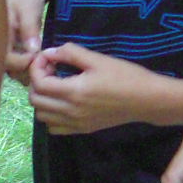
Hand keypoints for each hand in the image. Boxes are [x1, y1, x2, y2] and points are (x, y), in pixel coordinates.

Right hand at [3, 0, 46, 83]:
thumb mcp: (27, 9)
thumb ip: (29, 29)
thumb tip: (32, 50)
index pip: (6, 60)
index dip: (23, 62)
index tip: (38, 56)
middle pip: (8, 69)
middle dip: (27, 69)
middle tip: (44, 61)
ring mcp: (2, 49)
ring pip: (13, 69)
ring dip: (28, 69)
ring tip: (43, 60)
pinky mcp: (10, 50)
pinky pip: (16, 64)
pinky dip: (27, 65)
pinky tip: (39, 58)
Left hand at [26, 42, 163, 134]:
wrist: (147, 100)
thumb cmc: (125, 76)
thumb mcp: (98, 59)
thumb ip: (70, 53)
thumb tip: (49, 52)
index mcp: (73, 92)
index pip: (39, 83)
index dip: (37, 67)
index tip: (47, 58)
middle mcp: (71, 111)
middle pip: (36, 101)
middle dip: (37, 82)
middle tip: (51, 70)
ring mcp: (76, 123)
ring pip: (42, 116)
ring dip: (42, 99)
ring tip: (56, 85)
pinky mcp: (83, 130)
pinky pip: (54, 128)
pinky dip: (51, 115)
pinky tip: (63, 102)